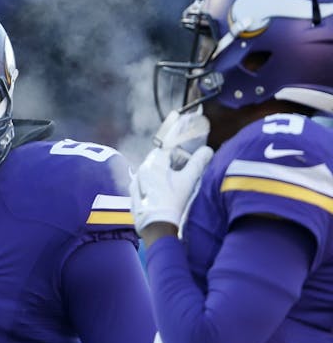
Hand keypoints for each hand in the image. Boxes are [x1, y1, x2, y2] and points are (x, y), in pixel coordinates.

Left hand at [130, 111, 213, 234]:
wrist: (157, 228)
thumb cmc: (174, 203)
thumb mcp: (189, 181)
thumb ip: (198, 163)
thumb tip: (207, 150)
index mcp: (155, 163)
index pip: (166, 142)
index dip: (175, 130)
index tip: (179, 115)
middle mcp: (142, 170)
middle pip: (159, 156)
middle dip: (173, 154)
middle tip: (184, 154)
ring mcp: (137, 182)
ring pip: (152, 169)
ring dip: (165, 167)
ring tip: (177, 172)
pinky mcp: (135, 194)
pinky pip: (147, 180)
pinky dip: (157, 178)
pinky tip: (166, 186)